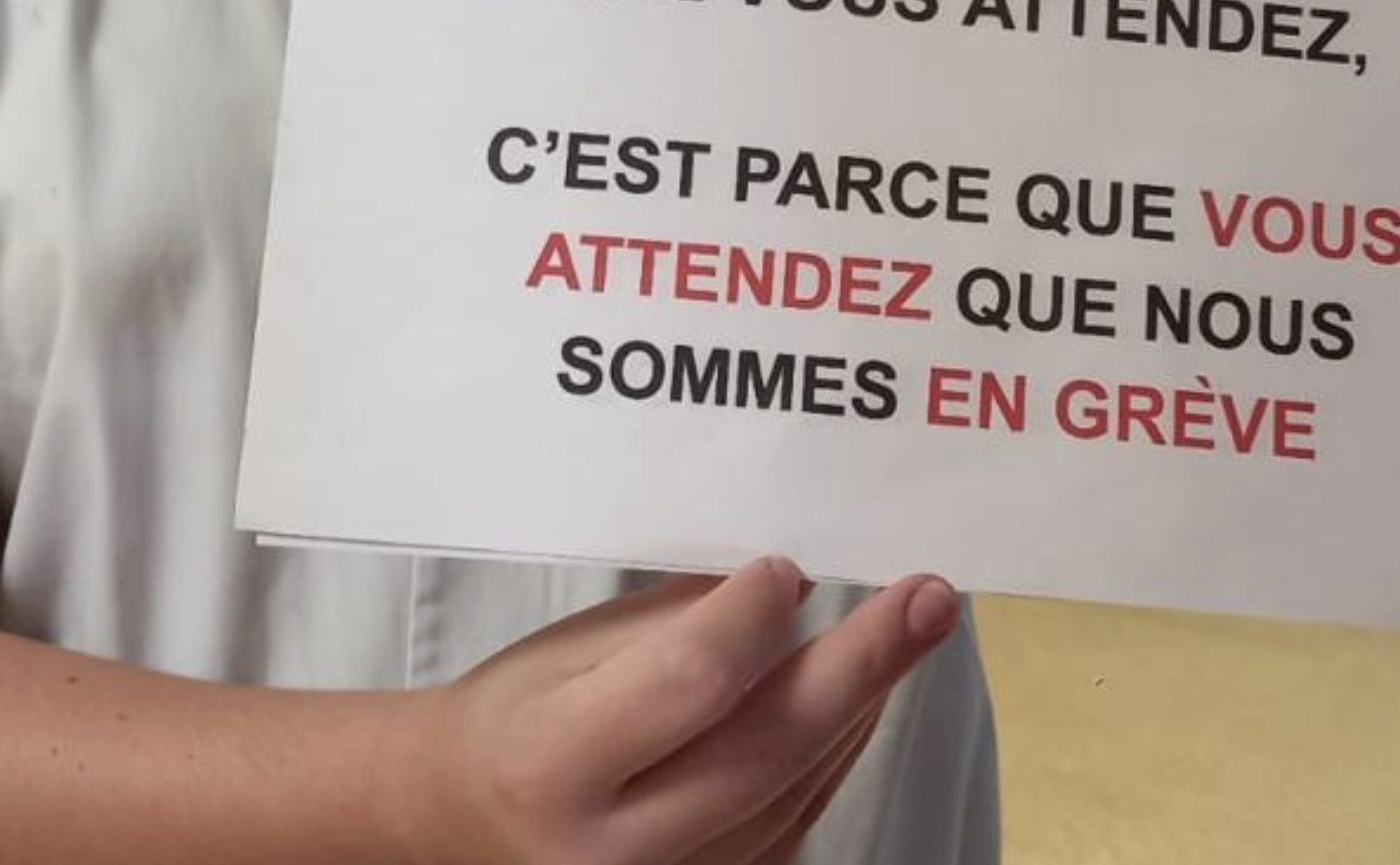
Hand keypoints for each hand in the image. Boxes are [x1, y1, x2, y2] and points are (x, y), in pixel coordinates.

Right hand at [389, 558, 959, 864]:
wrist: (470, 819)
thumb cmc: (521, 714)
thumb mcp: (571, 649)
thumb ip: (677, 623)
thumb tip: (791, 583)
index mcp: (552, 767)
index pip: (686, 684)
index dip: (749, 619)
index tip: (787, 563)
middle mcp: (613, 851)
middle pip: (768, 747)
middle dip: (862, 663)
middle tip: (929, 596)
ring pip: (799, 786)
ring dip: (865, 699)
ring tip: (909, 622)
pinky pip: (799, 817)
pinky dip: (839, 747)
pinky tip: (863, 689)